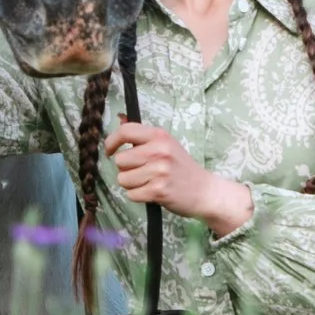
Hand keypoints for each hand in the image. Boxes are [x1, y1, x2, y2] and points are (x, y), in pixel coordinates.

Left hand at [106, 121, 251, 236]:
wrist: (204, 191)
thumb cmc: (181, 168)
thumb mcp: (166, 145)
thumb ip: (143, 136)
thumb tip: (119, 119)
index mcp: (160, 136)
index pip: (125, 131)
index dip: (111, 142)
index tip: (109, 151)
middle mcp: (159, 151)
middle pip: (120, 160)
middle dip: (126, 169)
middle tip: (142, 171)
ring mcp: (159, 171)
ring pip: (123, 179)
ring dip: (132, 184)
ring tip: (149, 182)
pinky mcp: (158, 190)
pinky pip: (131, 194)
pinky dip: (139, 196)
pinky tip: (153, 192)